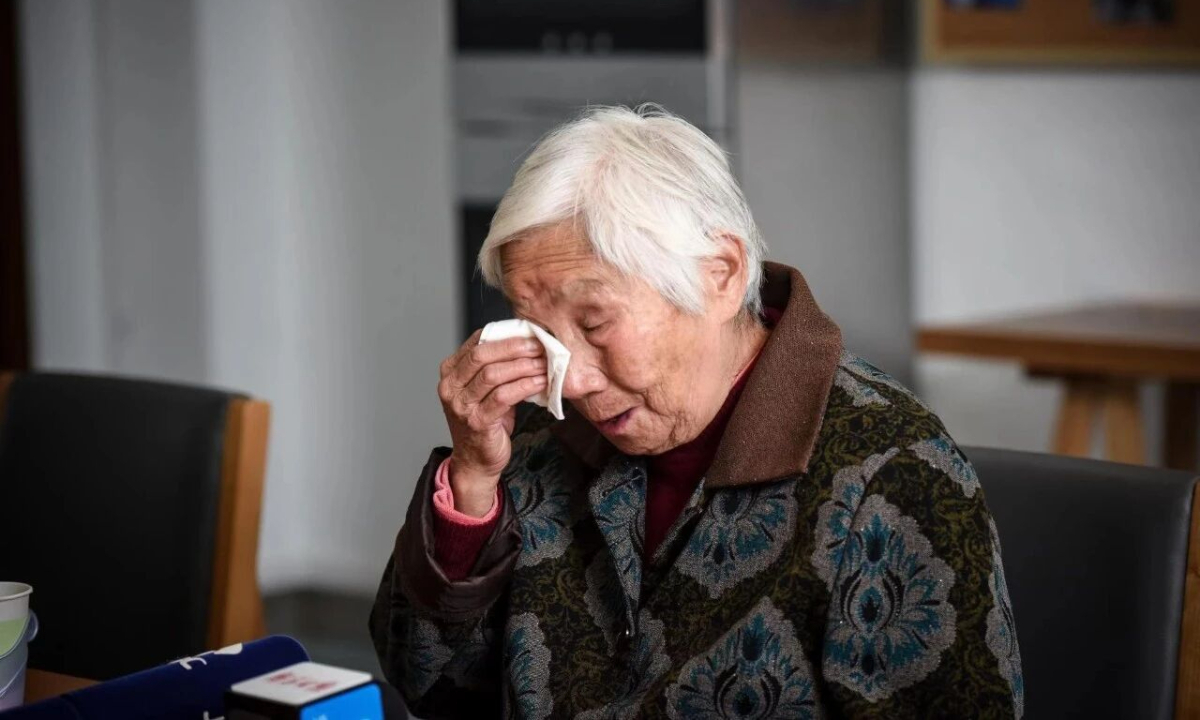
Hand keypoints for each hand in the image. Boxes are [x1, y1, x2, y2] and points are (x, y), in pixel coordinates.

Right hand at [438, 329, 546, 515]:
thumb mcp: (484, 390)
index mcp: (450, 373)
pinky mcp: (477, 421)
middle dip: (515, 347)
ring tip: (544, 362)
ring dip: (523, 366)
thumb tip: (528, 344)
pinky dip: (525, 386)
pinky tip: (540, 382)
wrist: (476, 461)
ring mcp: (461, 405)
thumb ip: (496, 368)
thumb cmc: (485, 423)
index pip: (477, 342)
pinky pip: (504, 396)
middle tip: (540, 344)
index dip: (505, 335)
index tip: (529, 332)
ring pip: (493, 374)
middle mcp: (450, 387)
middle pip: (483, 355)